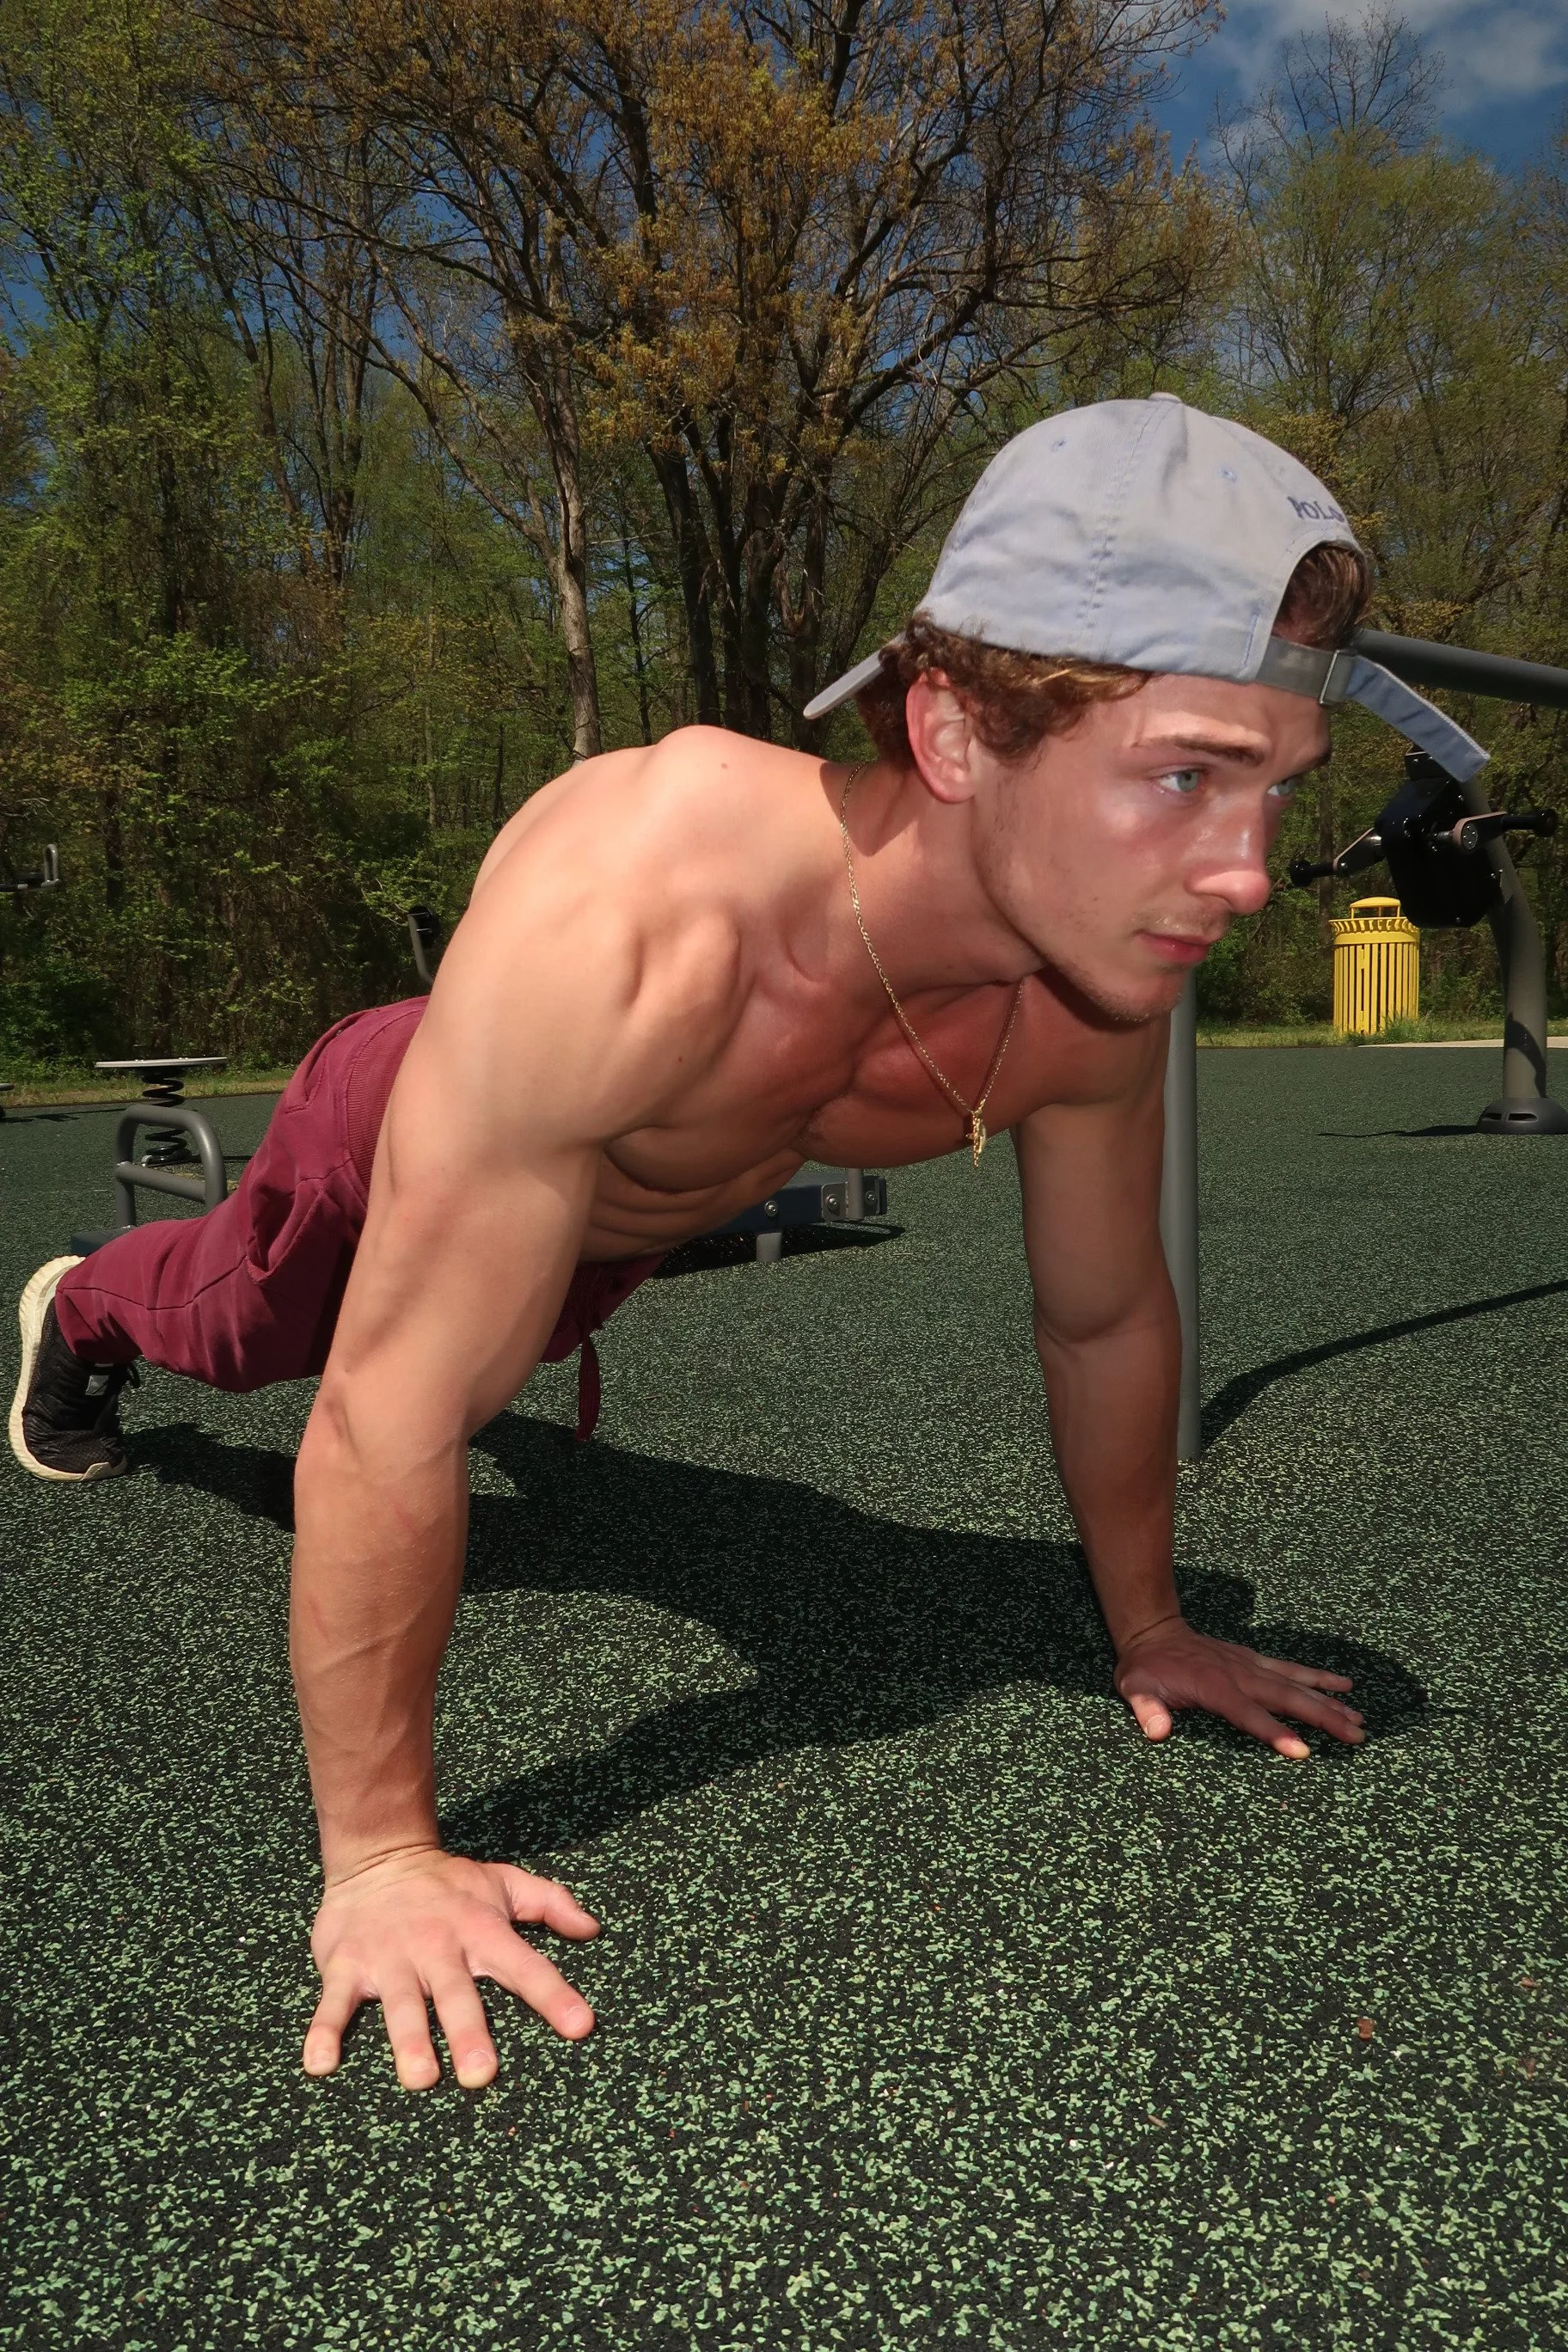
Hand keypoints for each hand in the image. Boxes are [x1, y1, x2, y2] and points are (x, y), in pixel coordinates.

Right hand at [303, 1846, 599, 2088]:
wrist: (379, 1854)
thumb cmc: (449, 1884)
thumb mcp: (504, 1882)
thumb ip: (550, 1903)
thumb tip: (594, 1929)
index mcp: (481, 1931)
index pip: (525, 1965)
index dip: (554, 1995)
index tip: (581, 2027)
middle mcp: (438, 1948)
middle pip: (457, 1996)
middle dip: (470, 2034)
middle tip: (482, 2076)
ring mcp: (390, 1958)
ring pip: (400, 2005)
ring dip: (408, 2041)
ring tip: (420, 2079)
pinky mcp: (347, 1965)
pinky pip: (335, 2003)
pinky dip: (325, 2031)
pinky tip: (320, 2064)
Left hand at [1114, 1615, 1364, 1758]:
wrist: (1153, 1630)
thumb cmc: (1145, 1668)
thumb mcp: (1134, 1688)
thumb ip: (1147, 1709)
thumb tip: (1157, 1732)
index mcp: (1213, 1687)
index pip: (1248, 1713)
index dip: (1274, 1732)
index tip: (1302, 1751)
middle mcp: (1239, 1675)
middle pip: (1287, 1698)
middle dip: (1323, 1718)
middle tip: (1355, 1737)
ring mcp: (1251, 1666)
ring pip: (1297, 1684)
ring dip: (1329, 1702)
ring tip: (1359, 1720)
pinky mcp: (1256, 1660)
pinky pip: (1293, 1669)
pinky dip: (1320, 1676)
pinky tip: (1346, 1685)